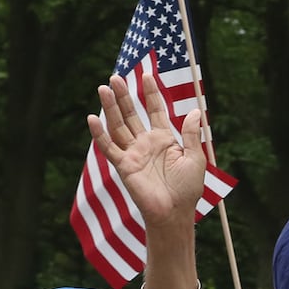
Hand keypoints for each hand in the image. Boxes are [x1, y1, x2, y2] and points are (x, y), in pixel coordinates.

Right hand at [87, 73, 206, 228]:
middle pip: (132, 114)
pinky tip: (92, 118)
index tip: (146, 75)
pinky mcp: (124, 166)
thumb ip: (192, 135)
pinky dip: (100, 134)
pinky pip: (109, 148)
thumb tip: (196, 111)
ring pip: (118, 126)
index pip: (155, 110)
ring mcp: (133, 154)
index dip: (150, 93)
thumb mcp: (196, 158)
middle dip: (124, 96)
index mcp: (165, 139)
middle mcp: (146, 143)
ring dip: (110, 108)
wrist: (175, 213)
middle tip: (116, 77)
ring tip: (104, 88)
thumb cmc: (188, 189)